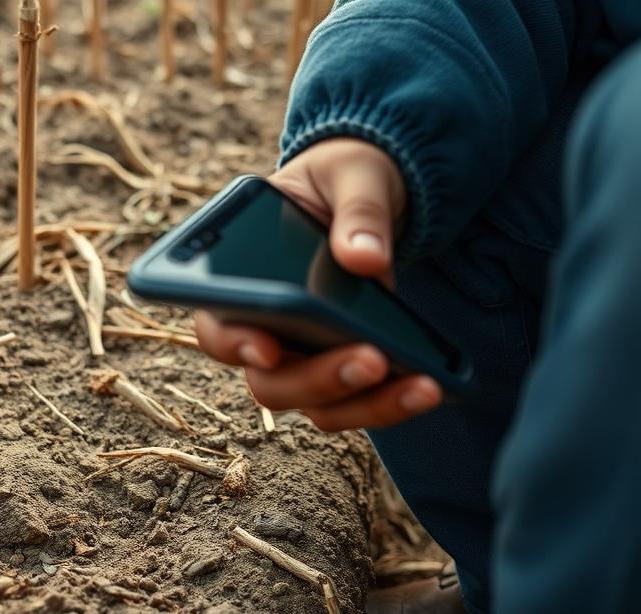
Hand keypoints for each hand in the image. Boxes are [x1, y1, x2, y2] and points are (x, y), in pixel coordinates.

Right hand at [194, 138, 441, 431]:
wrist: (371, 195)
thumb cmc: (340, 180)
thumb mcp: (352, 174)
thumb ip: (357, 210)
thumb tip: (365, 258)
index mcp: (237, 281)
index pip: (216, 326)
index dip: (233, 343)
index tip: (266, 348)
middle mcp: (261, 330)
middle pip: (269, 382)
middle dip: (317, 379)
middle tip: (370, 359)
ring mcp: (301, 357)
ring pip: (315, 405)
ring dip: (365, 404)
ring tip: (421, 385)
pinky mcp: (342, 368)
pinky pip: (356, 402)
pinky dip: (390, 402)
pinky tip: (431, 386)